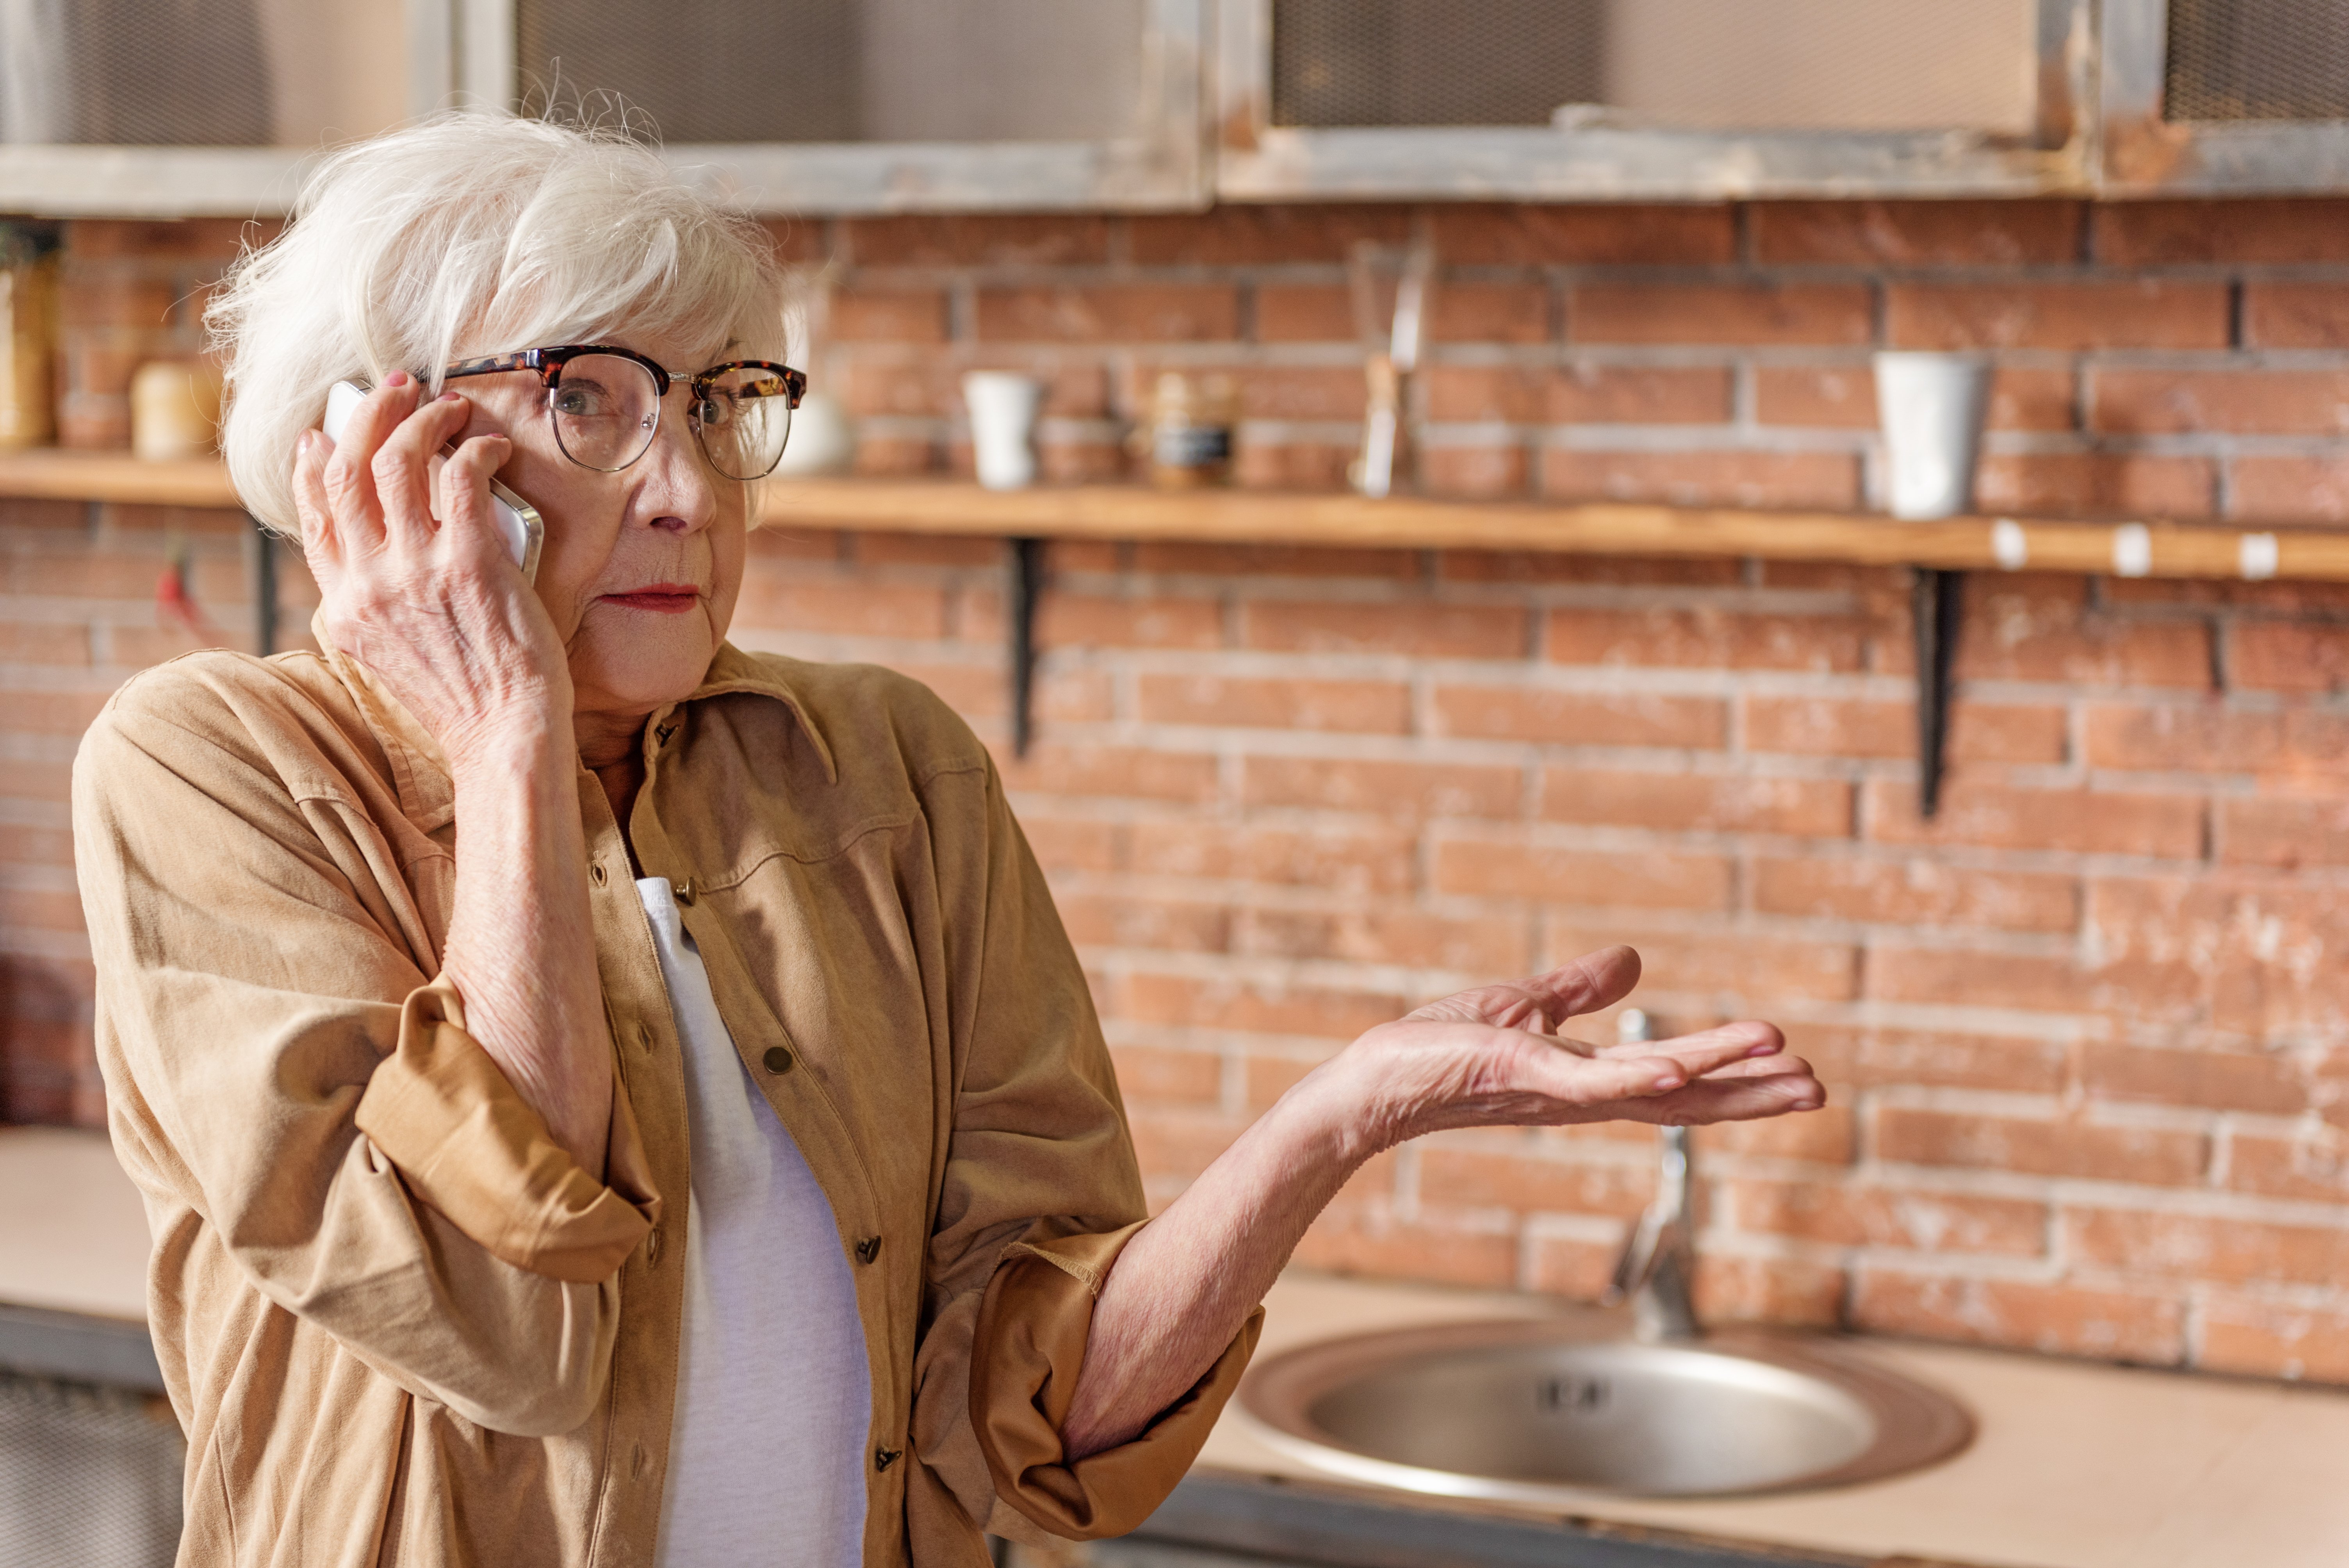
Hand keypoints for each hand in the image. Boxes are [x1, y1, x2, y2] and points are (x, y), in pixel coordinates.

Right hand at [291, 373, 566, 770]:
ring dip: (421, 420)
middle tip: (398, 389)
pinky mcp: (468, 564)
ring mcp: (414, 572)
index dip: (316, 464)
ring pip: (395, 462)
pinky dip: (474, 450)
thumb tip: (388, 547)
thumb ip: (381, 600)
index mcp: (345, 608)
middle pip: (346, 472)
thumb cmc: (466, 699)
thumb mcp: (394, 653)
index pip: (313, 516)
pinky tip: (489, 447)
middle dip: (368, 416)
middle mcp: (368, 585)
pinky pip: (460, 479)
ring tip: (449, 407)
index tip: (327, 433)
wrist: (503, 736)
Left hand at [1322, 945, 1822, 1154]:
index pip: (1678, 1082)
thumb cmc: (1438, 1050)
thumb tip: (1632, 961)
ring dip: (1718, 1075)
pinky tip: (1679, 1069)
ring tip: (1782, 1062)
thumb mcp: (1525, 1009)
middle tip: (1817, 1088)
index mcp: (1590, 1080)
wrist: (1376, 1080)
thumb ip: (1579, 990)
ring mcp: (1558, 1090)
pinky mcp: (1525, 1075)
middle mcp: (1585, 1095)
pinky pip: (1591, 1081)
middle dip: (1751, 1093)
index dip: (1734, 1076)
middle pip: (1685, 1097)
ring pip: (1655, 1087)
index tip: (1792, 1067)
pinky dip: (1638, 1076)